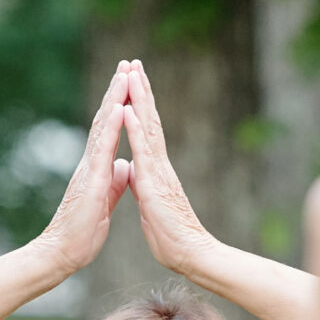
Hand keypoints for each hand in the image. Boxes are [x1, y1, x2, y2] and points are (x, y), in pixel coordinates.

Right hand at [33, 65, 132, 275]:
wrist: (64, 252)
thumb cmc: (83, 231)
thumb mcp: (106, 201)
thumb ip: (114, 182)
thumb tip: (124, 166)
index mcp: (98, 167)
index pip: (112, 130)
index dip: (121, 106)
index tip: (131, 84)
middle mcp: (92, 162)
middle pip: (106, 119)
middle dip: (117, 91)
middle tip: (127, 64)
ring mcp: (89, 168)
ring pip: (103, 126)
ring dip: (114, 99)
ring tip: (124, 74)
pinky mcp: (91, 179)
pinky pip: (103, 148)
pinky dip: (112, 127)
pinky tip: (119, 108)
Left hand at [125, 60, 221, 277]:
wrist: (191, 256)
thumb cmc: (173, 237)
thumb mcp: (150, 205)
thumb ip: (143, 185)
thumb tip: (135, 172)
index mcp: (156, 171)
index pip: (147, 131)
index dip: (141, 106)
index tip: (134, 82)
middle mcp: (160, 165)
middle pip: (151, 120)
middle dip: (142, 90)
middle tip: (134, 63)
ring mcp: (159, 172)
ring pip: (148, 128)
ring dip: (140, 99)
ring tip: (132, 73)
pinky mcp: (155, 184)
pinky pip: (143, 152)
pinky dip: (135, 129)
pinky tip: (129, 109)